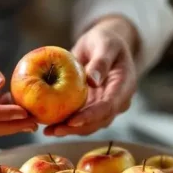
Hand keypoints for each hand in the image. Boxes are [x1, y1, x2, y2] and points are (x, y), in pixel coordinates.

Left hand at [44, 17, 138, 136]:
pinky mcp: (93, 108)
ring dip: (69, 130)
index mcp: (125, 85)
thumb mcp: (105, 44)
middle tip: (54, 131)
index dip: (91, 116)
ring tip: (48, 131)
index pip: (109, 106)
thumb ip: (101, 61)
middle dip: (76, 129)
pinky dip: (66, 124)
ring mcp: (106, 106)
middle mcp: (118, 100)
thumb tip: (93, 81)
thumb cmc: (105, 41)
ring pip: (90, 125)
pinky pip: (81, 119)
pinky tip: (48, 125)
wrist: (106, 46)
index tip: (72, 121)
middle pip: (99, 121)